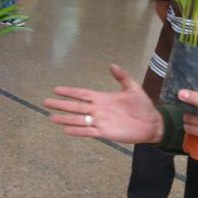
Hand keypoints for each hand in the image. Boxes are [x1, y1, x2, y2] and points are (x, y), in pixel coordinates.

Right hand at [45, 65, 162, 143]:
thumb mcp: (132, 88)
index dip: (69, 92)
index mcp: (102, 98)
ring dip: (65, 119)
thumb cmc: (142, 105)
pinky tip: (66, 131)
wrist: (151, 123)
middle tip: (45, 102)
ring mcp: (100, 121)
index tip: (56, 89)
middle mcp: (98, 109)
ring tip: (51, 118)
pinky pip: (88, 132)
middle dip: (60, 104)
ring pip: (78, 120)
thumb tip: (112, 65)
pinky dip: (77, 131)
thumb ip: (122, 77)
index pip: (82, 94)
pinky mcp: (104, 132)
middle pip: (75, 106)